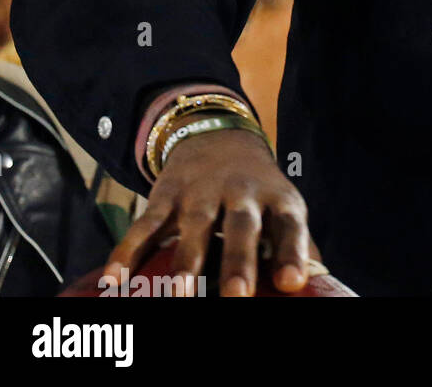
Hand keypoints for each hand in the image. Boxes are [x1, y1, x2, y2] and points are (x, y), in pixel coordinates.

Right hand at [104, 127, 316, 296]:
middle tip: (236, 295)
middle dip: (238, 261)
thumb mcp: (281, 206)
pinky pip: (145, 225)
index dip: (292, 252)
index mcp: (276, 197)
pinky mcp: (166, 195)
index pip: (289, 224)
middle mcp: (241, 193)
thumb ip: (292, 244)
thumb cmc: (256, 190)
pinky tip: (115, 281)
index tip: (291, 283)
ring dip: (186, 262)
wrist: (217, 135)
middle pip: (242, 226)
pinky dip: (127, 252)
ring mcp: (201, 193)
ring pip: (194, 227)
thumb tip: (316, 286)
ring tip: (182, 296)